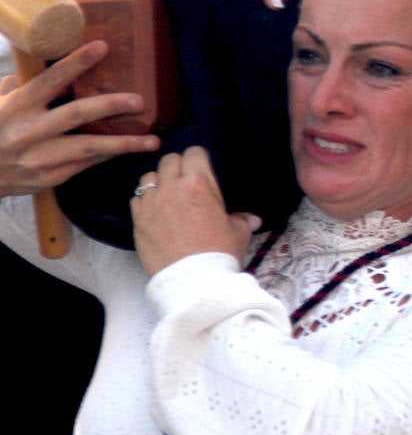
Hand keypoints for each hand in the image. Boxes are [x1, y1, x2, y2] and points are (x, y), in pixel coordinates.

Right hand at [0, 41, 159, 196]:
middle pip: (76, 114)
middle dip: (110, 105)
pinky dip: (108, 155)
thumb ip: (19, 85)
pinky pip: (85, 164)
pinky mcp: (50, 178)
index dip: (76, 62)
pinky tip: (129, 149)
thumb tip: (43, 63)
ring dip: (124, 144)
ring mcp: (40, 158)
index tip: (102, 46)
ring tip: (152, 140)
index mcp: (16, 107)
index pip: (50, 79)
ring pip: (89, 148)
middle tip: (139, 101)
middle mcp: (29, 132)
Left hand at [131, 146, 260, 275]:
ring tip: (166, 194)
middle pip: (169, 160)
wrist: (193, 281)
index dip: (199, 158)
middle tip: (185, 179)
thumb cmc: (220, 253)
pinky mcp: (138, 220)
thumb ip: (242, 219)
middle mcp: (172, 188)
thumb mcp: (238, 233)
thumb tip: (252, 219)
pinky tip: (154, 211)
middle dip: (178, 165)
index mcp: (200, 184)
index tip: (202, 167)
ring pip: (148, 177)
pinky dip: (145, 201)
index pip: (194, 153)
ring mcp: (152, 204)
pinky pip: (136, 199)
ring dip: (158, 181)